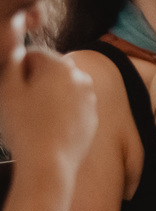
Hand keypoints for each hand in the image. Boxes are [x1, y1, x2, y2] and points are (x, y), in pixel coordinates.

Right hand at [0, 48, 96, 177]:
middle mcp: (80, 77)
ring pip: (61, 90)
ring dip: (47, 97)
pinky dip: (61, 113)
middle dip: (34, 82)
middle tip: (21, 104)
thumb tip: (17, 48)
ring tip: (34, 118)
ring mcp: (89, 98)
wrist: (50, 162)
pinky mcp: (92, 117)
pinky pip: (72, 108)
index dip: (17, 71)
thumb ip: (11, 62)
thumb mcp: (7, 89)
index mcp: (59, 65)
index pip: (33, 54)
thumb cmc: (24, 125)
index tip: (11, 89)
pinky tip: (48, 128)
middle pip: (49, 71)